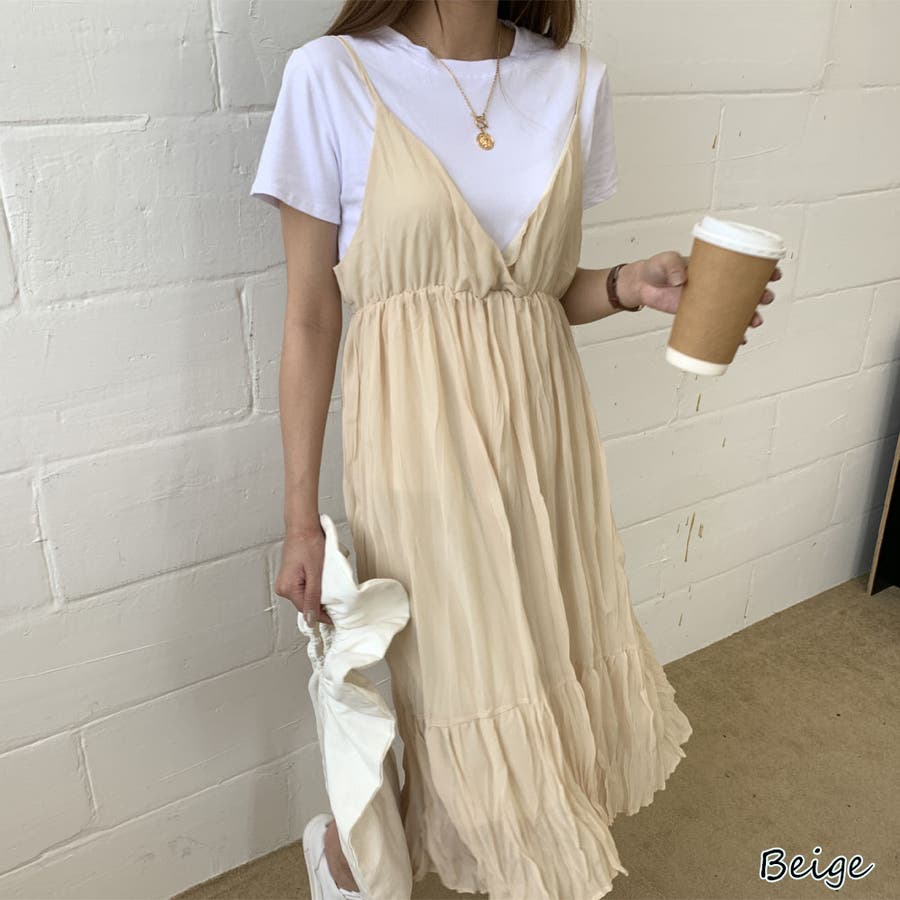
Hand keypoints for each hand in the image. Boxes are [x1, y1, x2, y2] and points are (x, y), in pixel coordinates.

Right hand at [274, 524, 333, 626]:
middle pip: (305, 604)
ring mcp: (285, 582)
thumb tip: (311, 619)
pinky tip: (322, 580)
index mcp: (287, 589)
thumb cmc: (309, 544)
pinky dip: (314, 586)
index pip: (306, 610)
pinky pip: (303, 588)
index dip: (323, 615)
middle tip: (337, 601)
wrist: (303, 526)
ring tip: (329, 587)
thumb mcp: (315, 573)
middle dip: (321, 603)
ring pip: (305, 596)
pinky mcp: (290, 576)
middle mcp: (282, 587)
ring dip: (318, 594)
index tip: (335, 619)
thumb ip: (313, 597)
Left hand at [626, 251, 782, 343]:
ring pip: (738, 310)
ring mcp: (710, 301)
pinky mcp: (700, 316)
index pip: (745, 266)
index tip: (773, 274)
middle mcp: (717, 284)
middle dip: (761, 295)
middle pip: (747, 290)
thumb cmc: (656, 268)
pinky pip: (720, 326)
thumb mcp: (664, 261)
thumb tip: (681, 279)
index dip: (763, 270)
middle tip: (764, 299)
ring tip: (754, 322)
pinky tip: (739, 340)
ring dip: (751, 317)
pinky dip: (731, 334)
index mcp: (716, 267)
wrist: (642, 286)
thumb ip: (672, 266)